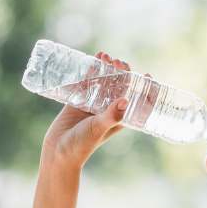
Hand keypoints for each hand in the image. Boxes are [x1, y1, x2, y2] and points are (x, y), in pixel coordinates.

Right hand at [40, 51, 153, 168]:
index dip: (144, 89)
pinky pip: (87, 82)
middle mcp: (109, 110)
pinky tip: (93, 59)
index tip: (148, 75)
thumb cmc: (82, 145)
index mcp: (120, 118)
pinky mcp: (79, 100)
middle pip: (121, 87)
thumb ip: (111, 116)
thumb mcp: (98, 129)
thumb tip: (125, 100)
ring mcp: (94, 104)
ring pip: (104, 82)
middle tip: (119, 62)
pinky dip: (91, 70)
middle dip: (123, 73)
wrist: (58, 151)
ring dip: (107, 68)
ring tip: (105, 56)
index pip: (137, 102)